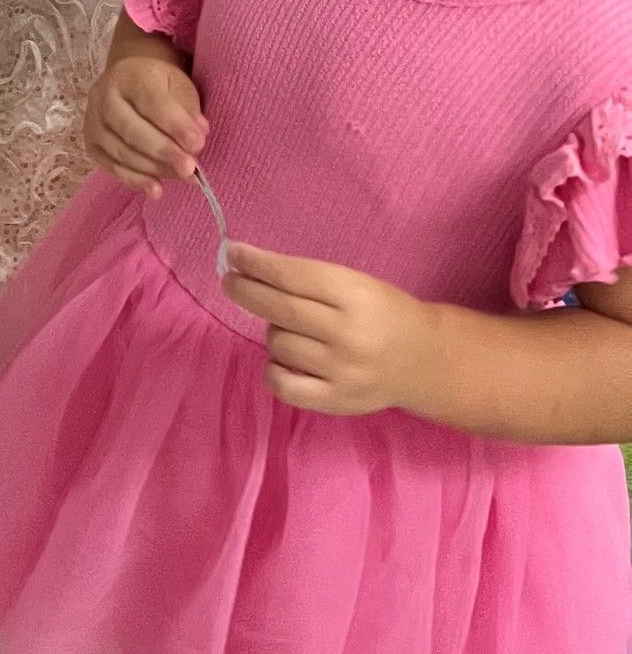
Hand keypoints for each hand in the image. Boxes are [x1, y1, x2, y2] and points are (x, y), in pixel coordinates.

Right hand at [84, 56, 205, 195]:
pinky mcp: (91, 144)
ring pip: (121, 151)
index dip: (175, 125)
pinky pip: (112, 167)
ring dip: (154, 169)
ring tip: (182, 176)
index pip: (152, 102)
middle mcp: (104, 96)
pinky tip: (156, 189)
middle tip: (189, 168)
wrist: (129, 82)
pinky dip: (135, 180)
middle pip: (131, 129)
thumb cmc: (159, 85)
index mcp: (130, 75)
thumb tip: (197, 137)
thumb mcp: (179, 86)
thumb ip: (189, 111)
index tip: (197, 144)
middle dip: (163, 151)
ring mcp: (93, 122)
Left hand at [222, 244, 434, 414]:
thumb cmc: (382, 313)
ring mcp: (342, 370)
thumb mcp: (356, 284)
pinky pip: (283, 385)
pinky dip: (273, 370)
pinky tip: (281, 360)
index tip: (234, 253)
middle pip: (280, 309)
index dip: (257, 264)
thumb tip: (249, 269)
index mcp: (355, 295)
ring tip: (290, 328)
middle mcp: (348, 333)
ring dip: (273, 332)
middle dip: (246, 291)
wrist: (424, 360)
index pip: (293, 277)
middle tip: (230, 281)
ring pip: (278, 344)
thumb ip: (309, 280)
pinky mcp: (336, 400)